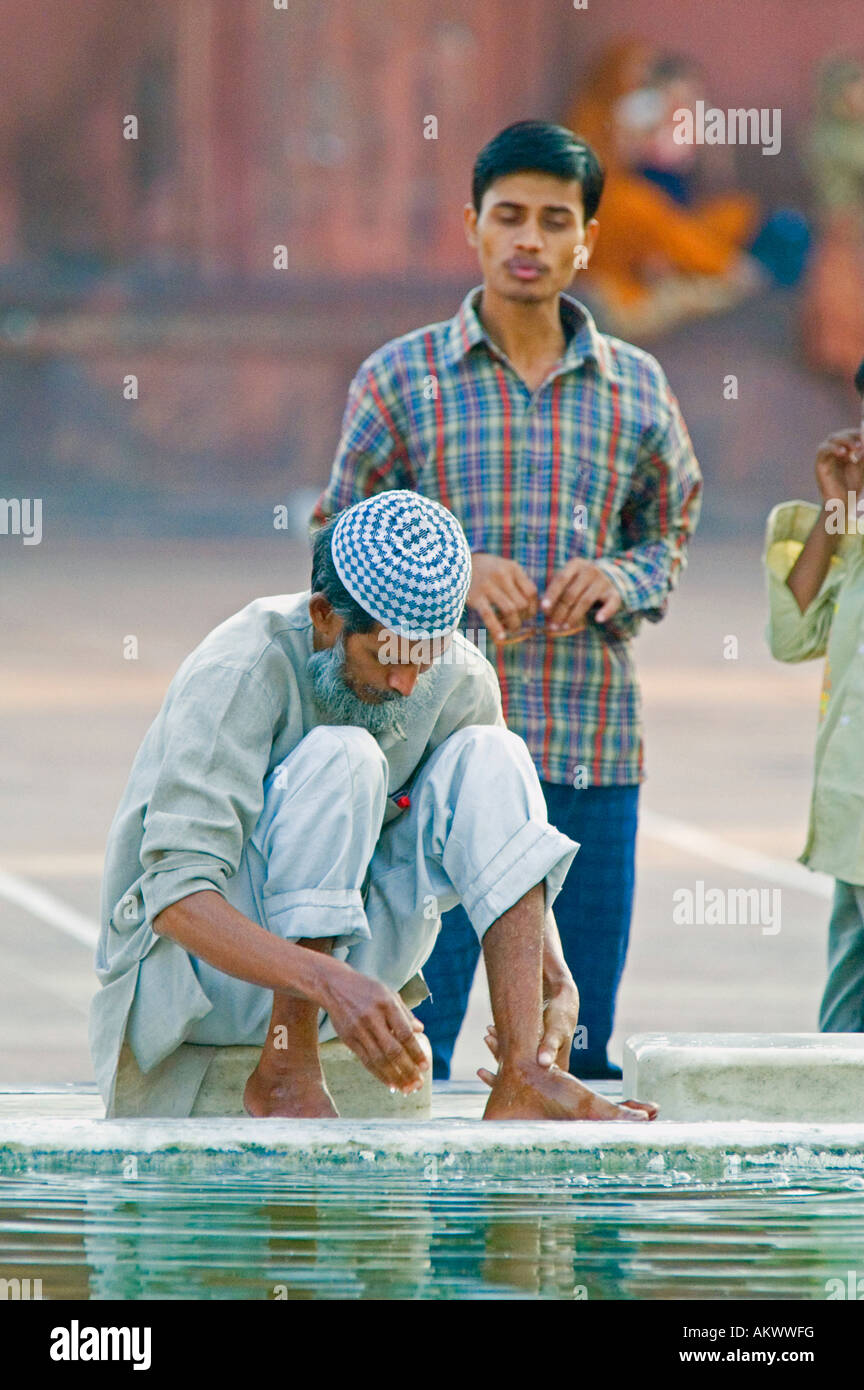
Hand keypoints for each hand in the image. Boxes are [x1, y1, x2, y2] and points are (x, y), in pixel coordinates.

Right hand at [319, 959, 428, 1093]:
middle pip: (392, 1050)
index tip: (425, 1066)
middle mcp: (372, 1017)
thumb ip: (404, 1012)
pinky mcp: (348, 1038)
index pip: (404, 1033)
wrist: (334, 985)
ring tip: (406, 1088)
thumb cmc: (366, 989)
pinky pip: (365, 1060)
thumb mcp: (388, 992)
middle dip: (407, 1070)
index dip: (416, 1052)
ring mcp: (358, 1029)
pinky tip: (390, 1083)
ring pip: (378, 1059)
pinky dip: (379, 1074)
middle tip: (418, 1084)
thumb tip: (420, 1030)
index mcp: (386, 1004)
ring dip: (394, 1077)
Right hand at [467, 552, 537, 642]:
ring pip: (510, 610)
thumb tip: (532, 609)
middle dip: (522, 618)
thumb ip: (517, 583)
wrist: (457, 562)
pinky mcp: (475, 596)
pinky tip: (500, 638)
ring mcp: (488, 585)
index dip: (533, 608)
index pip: (531, 592)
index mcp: (512, 568)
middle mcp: (502, 575)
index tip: (527, 615)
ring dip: (513, 624)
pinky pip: (489, 615)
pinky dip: (496, 628)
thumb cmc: (485, 570)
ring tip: (509, 629)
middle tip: (516, 623)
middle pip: (522, 603)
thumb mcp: (504, 568)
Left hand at [481, 974, 580, 1076]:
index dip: (502, 1082)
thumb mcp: (557, 1030)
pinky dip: (501, 1041)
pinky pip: (512, 1049)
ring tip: (488, 1034)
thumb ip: (551, 1046)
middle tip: (488, 1039)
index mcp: (554, 1072)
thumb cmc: (563, 1014)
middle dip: (498, 1058)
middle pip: (515, 1074)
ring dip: (498, 1048)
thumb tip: (544, 1062)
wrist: (565, 998)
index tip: (483, 1072)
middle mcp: (542, 1068)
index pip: (525, 1087)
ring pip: (512, 1060)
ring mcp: (534, 1057)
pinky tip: (492, 1030)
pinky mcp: (529, 1046)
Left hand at [541, 559, 621, 628]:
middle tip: (552, 626)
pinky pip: (611, 603)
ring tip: (564, 627)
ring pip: (586, 601)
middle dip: (560, 611)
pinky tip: (598, 620)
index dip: (552, 595)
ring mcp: (604, 581)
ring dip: (574, 616)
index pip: (561, 579)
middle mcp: (590, 570)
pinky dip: (606, 611)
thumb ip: (556, 590)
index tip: (544, 609)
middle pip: (571, 593)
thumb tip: (544, 610)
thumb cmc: (581, 580)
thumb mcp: (569, 579)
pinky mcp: (615, 593)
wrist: (610, 575)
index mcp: (576, 564)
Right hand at [815, 429, 863, 507]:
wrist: (844, 502)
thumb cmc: (855, 485)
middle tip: (862, 443)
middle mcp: (836, 450)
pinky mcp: (820, 463)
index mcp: (847, 449)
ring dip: (845, 440)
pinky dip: (833, 448)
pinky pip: (823, 449)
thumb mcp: (863, 465)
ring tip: (856, 447)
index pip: (851, 434)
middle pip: (842, 434)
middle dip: (853, 436)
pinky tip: (843, 453)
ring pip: (833, 439)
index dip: (858, 433)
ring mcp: (827, 456)